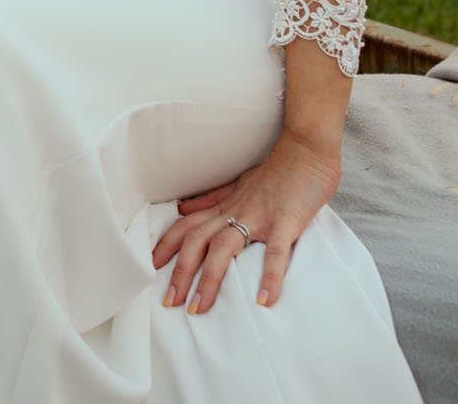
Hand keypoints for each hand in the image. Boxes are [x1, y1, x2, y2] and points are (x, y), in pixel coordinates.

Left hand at [152, 135, 342, 313]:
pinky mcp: (286, 221)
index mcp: (225, 204)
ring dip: (209, 279)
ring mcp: (259, 216)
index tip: (150, 267)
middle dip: (181, 272)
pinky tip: (264, 300)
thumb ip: (211, 198)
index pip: (187, 226)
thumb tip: (182, 208)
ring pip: (225, 247)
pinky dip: (269, 276)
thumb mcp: (237, 183)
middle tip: (170, 302)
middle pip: (198, 241)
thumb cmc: (276, 170)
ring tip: (199, 307)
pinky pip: (276, 252)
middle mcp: (235, 210)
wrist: (307, 149)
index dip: (166, 246)